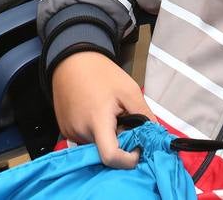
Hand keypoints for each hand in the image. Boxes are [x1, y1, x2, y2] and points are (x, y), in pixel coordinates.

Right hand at [51, 51, 153, 168]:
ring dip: (107, 137)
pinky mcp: (65, 130)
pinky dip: (95, 133)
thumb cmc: (101, 73)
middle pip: (105, 152)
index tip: (137, 149)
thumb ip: (145, 115)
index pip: (111, 157)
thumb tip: (157, 136)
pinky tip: (96, 114)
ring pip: (96, 146)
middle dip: (119, 143)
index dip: (128, 160)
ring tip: (108, 114)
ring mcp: (70, 132)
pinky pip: (85, 140)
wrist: (72, 60)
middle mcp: (80, 131)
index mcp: (97, 121)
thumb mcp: (129, 90)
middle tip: (123, 122)